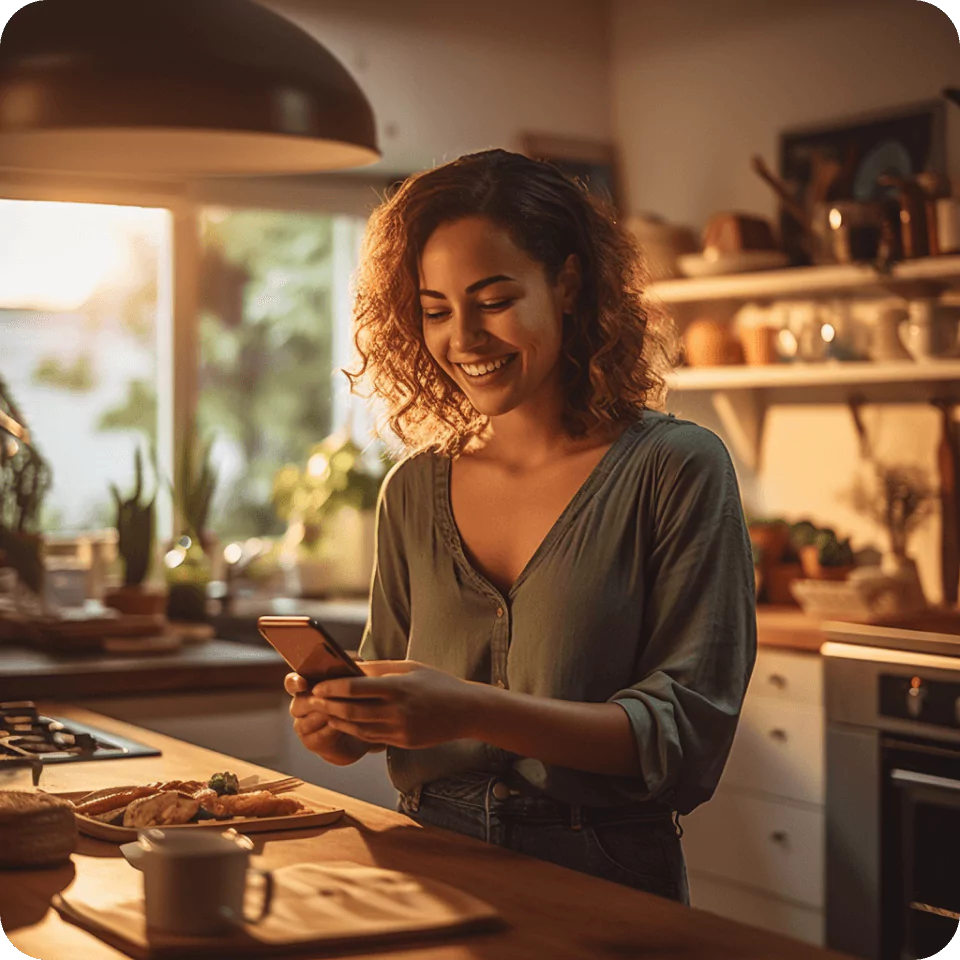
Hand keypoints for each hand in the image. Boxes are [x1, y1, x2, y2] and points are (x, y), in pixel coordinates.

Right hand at [285, 672, 381, 765]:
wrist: (363, 729)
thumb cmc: (357, 700)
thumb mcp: (353, 683)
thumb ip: (346, 671)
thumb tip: (351, 659)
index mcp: (306, 688)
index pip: (292, 683)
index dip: (294, 682)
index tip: (303, 683)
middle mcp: (300, 706)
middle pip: (298, 704)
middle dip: (315, 702)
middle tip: (329, 700)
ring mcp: (303, 726)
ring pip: (307, 722)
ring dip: (325, 716)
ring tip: (342, 712)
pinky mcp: (311, 743)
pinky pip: (318, 737)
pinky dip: (331, 731)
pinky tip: (344, 726)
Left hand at [309, 661, 480, 749]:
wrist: (465, 711)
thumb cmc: (437, 683)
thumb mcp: (410, 667)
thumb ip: (378, 668)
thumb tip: (348, 665)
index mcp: (398, 687)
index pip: (356, 688)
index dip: (332, 688)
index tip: (317, 686)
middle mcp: (397, 711)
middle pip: (351, 711)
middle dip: (327, 706)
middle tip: (311, 701)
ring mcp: (399, 730)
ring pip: (357, 728)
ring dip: (336, 720)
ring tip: (323, 712)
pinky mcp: (402, 742)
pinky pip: (370, 738)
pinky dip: (353, 730)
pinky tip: (343, 722)